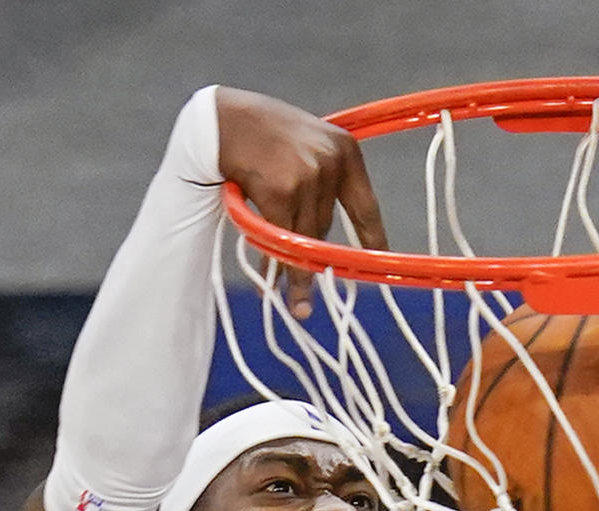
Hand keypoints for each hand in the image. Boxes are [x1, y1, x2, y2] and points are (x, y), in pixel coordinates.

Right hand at [215, 87, 386, 317]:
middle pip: (325, 227)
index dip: (373, 241)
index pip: (366, 208)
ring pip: (306, 240)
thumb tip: (322, 240)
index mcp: (345, 151)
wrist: (220, 119)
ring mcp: (307, 177)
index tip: (379, 264)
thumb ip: (321, 182)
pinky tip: (269, 284)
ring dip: (294, 270)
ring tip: (297, 303)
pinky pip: (282, 241)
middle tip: (304, 279)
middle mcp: (331, 163)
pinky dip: (273, 265)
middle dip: (309, 251)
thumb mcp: (306, 146)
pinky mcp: (282, 191)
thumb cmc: (261, 134)